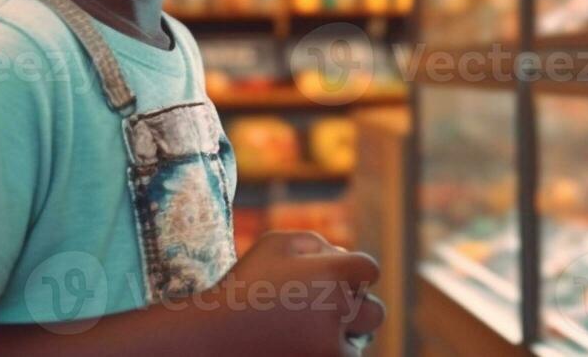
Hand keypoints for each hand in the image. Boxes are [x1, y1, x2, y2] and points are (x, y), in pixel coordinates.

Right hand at [215, 231, 384, 355]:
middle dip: (357, 311)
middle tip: (328, 311)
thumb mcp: (275, 244)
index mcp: (332, 273)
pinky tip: (299, 344)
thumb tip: (343, 255)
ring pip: (358, 344)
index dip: (355, 275)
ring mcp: (330, 347)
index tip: (337, 281)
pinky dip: (326, 354)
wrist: (211, 337)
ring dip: (342, 338)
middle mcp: (338, 310)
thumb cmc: (244, 285)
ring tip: (306, 331)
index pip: (370, 271)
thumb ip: (315, 242)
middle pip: (375, 313)